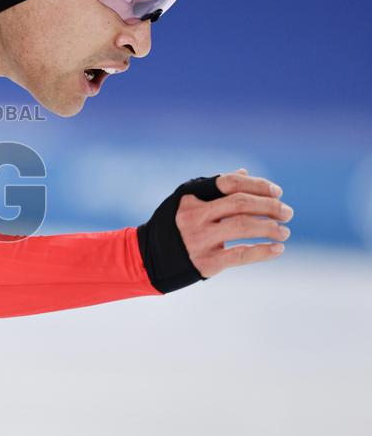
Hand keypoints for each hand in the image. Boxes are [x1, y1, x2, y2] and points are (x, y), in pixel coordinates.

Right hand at [176, 168, 291, 277]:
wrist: (148, 259)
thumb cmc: (173, 227)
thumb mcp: (187, 202)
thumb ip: (214, 189)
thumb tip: (244, 173)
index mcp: (191, 197)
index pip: (229, 183)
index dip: (257, 185)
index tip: (277, 192)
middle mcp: (194, 215)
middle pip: (240, 204)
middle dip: (270, 206)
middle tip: (287, 213)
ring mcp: (199, 239)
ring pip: (243, 227)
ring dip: (270, 228)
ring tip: (284, 231)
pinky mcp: (205, 262)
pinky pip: (240, 255)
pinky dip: (263, 251)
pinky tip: (278, 249)